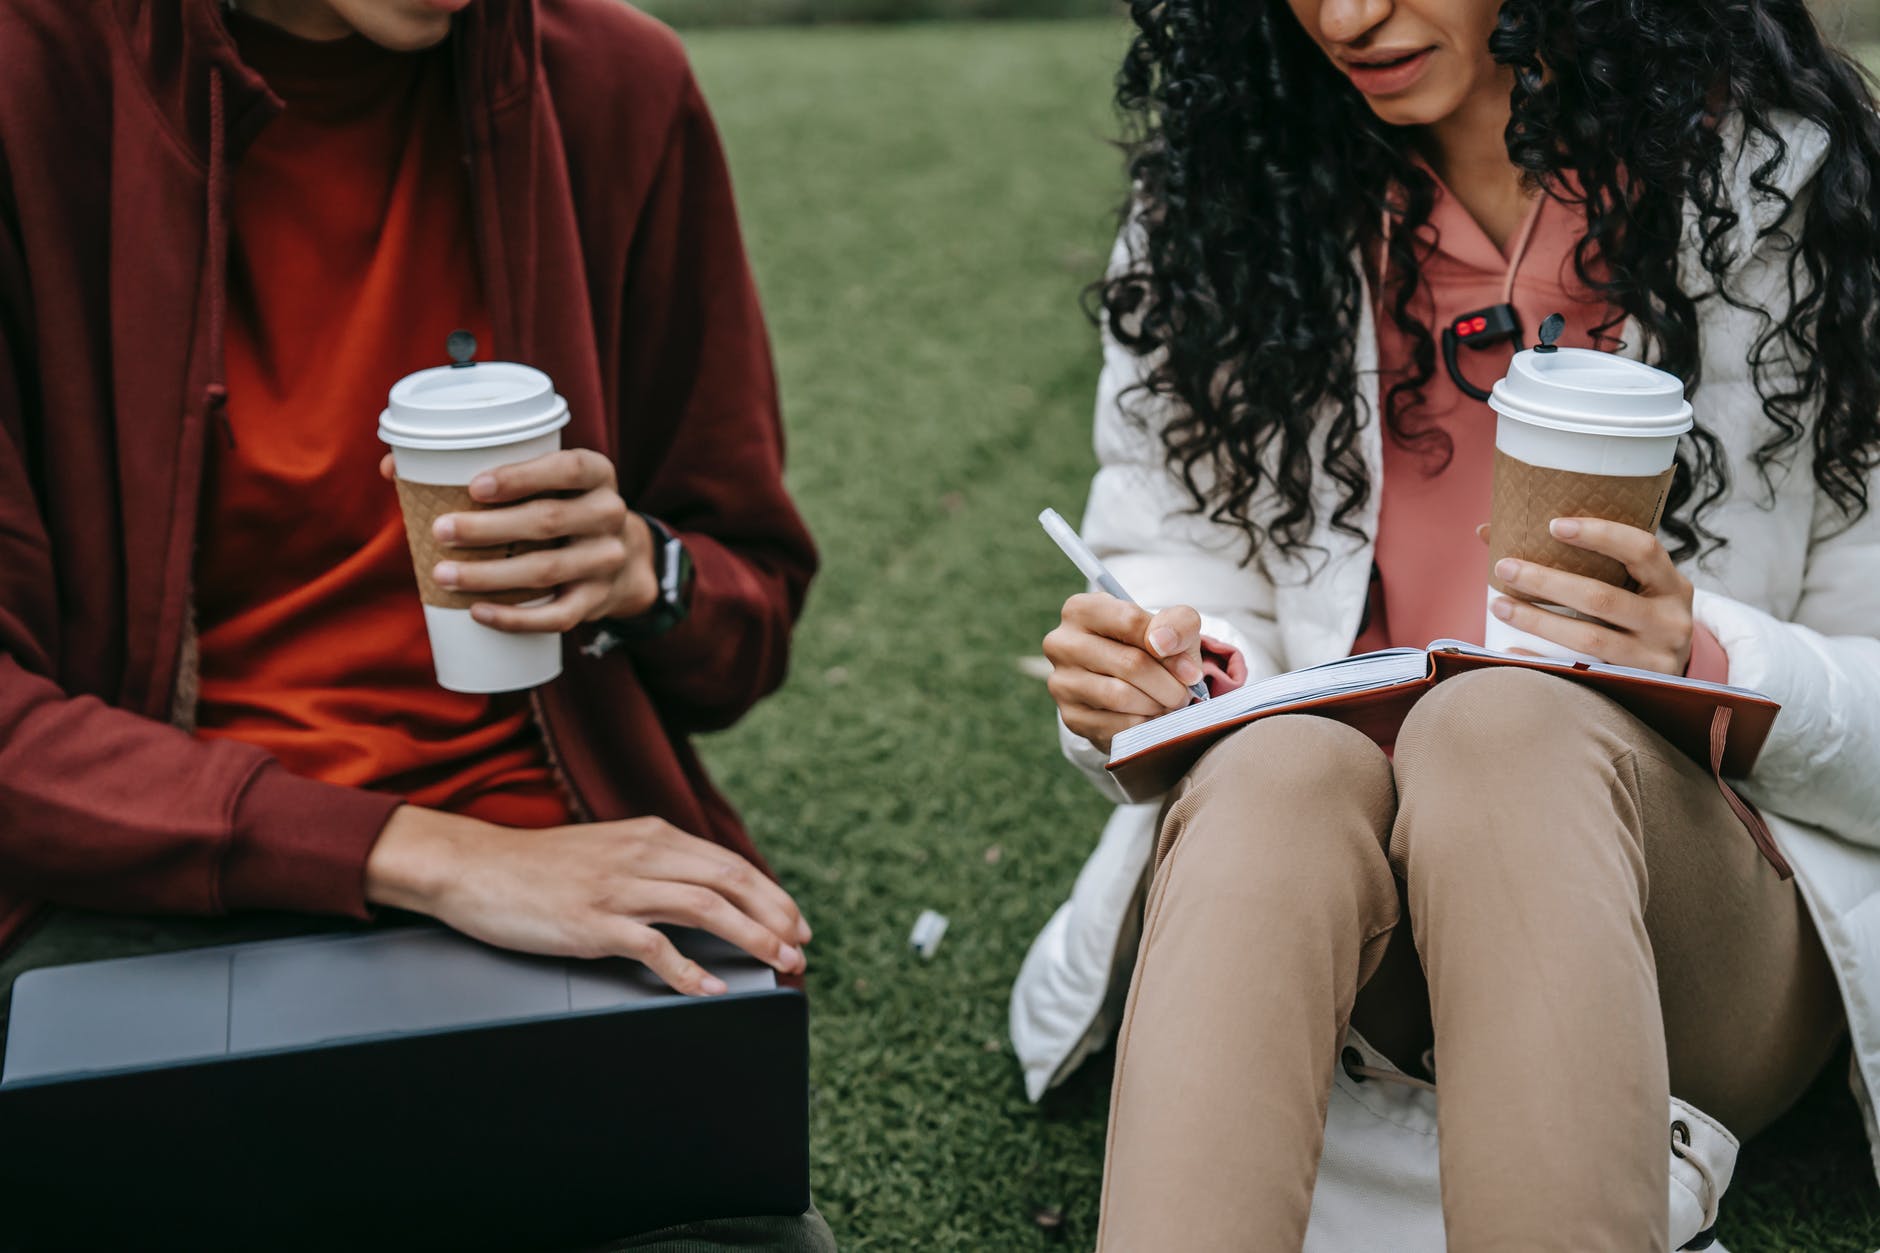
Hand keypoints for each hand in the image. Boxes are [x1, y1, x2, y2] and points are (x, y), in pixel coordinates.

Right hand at [365, 807, 811, 995]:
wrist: (475, 867)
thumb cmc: (540, 867)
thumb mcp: (609, 849)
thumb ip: (654, 862)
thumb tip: (704, 890)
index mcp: (651, 835)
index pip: (728, 863)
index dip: (771, 894)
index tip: (795, 921)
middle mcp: (642, 855)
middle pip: (730, 881)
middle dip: (774, 915)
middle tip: (800, 947)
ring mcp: (618, 888)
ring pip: (706, 908)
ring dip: (751, 938)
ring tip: (778, 963)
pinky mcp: (593, 923)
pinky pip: (654, 947)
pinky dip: (689, 970)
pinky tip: (711, 989)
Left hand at [378, 450, 658, 633]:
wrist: (621, 556)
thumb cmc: (558, 505)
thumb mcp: (543, 478)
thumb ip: (477, 467)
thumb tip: (391, 468)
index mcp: (597, 473)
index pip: (567, 469)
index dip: (522, 477)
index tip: (475, 487)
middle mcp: (610, 514)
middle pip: (549, 521)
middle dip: (489, 529)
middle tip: (440, 531)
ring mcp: (606, 561)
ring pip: (547, 570)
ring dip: (490, 575)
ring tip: (442, 575)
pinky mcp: (597, 601)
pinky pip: (558, 616)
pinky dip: (516, 618)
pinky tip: (479, 613)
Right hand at [1043, 593, 1203, 753]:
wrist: (1135, 683)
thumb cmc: (1153, 647)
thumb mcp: (1173, 626)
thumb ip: (1178, 623)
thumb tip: (1162, 642)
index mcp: (1081, 609)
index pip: (1130, 622)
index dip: (1169, 649)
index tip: (1190, 670)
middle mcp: (1061, 643)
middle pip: (1129, 663)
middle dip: (1168, 684)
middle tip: (1183, 694)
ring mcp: (1062, 682)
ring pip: (1120, 696)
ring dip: (1156, 705)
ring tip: (1168, 704)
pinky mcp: (1070, 717)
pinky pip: (1115, 727)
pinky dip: (1142, 726)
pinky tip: (1150, 718)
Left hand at [1489, 517, 1694, 673]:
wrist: (1670, 671)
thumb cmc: (1637, 612)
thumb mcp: (1630, 584)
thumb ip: (1580, 557)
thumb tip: (1490, 531)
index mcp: (1671, 584)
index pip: (1642, 548)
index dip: (1600, 535)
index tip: (1554, 526)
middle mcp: (1670, 620)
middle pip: (1601, 598)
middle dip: (1547, 582)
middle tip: (1504, 568)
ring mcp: (1656, 657)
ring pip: (1589, 638)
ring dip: (1538, 621)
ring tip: (1499, 605)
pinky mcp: (1636, 686)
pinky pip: (1581, 672)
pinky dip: (1543, 660)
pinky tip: (1512, 649)